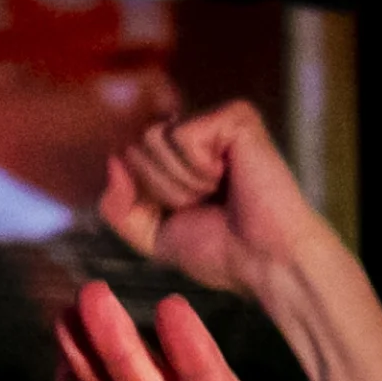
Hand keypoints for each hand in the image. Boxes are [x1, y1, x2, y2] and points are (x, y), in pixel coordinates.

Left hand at [100, 102, 338, 300]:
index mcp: (183, 158)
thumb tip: (113, 161)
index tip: (188, 215)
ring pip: (153, 137)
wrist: (267, 262)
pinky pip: (181, 134)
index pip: (128, 155)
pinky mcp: (235, 118)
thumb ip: (117, 207)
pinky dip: (197, 168)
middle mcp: (199, 134)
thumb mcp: (153, 236)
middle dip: (161, 188)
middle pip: (136, 145)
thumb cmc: (223, 253)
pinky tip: (229, 178)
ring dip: (179, 181)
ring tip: (217, 193)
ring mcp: (217, 122)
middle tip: (205, 205)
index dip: (146, 193)